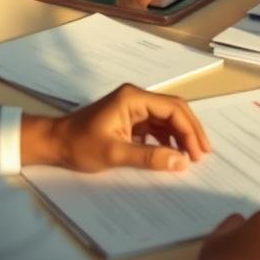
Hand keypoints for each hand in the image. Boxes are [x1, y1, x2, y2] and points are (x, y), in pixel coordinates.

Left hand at [20, 83, 208, 172]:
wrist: (55, 142)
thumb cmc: (81, 145)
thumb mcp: (115, 153)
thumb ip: (149, 157)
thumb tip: (181, 162)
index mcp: (133, 97)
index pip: (172, 108)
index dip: (189, 130)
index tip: (198, 154)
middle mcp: (135, 97)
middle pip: (173, 109)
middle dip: (190, 131)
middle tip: (204, 154)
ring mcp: (132, 107)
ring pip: (166, 117)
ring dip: (180, 135)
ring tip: (192, 156)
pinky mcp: (129, 118)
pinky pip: (156, 124)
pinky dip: (167, 138)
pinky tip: (173, 153)